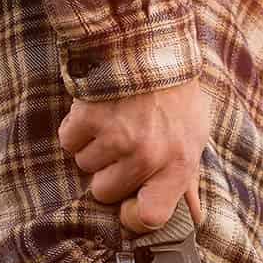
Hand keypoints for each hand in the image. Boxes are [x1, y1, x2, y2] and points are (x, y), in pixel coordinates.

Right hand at [57, 77, 210, 232]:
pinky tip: (96, 111)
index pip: (150, 216)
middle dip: (109, 172)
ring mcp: (116, 137)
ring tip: (114, 120)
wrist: (151, 45)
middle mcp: (147, 155)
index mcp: (178, 163)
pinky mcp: (88, 118)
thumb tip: (194, 217)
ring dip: (93, 147)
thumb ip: (187, 178)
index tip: (128, 206)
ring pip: (84, 166)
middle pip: (105, 192)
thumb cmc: (176, 96)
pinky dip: (76, 129)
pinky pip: (68, 142)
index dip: (133, 217)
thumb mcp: (194, 135)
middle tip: (124, 143)